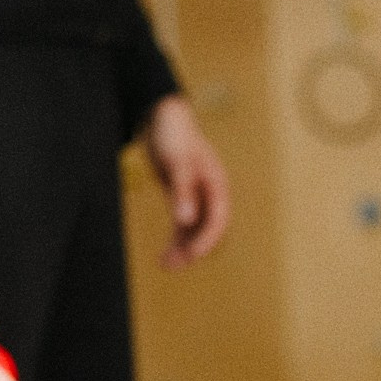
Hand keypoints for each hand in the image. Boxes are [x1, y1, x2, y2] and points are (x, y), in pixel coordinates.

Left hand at [144, 94, 229, 267]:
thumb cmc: (174, 135)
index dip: (207, 239)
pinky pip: (182, 223)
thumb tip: (185, 221)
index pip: (217, 219)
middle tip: (174, 264)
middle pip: (207, 229)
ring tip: (166, 265)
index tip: (192, 254)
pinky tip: (165, 252)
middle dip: (193, 249)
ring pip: (194, 229)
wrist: (163, 116)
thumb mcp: (177, 163)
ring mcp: (196, 196)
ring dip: (182, 247)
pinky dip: (176, 237)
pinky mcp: (182, 196)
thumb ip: (182, 191)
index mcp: (217, 186)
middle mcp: (210, 194)